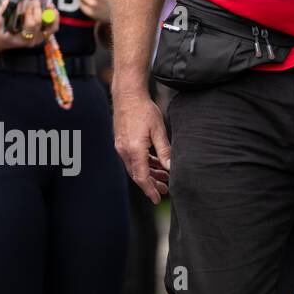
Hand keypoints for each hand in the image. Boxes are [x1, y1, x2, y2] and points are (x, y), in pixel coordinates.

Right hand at [0, 0, 58, 50]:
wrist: (5, 41)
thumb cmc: (2, 32)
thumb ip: (1, 15)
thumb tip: (8, 1)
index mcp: (20, 38)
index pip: (29, 24)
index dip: (28, 11)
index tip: (25, 0)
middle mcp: (31, 41)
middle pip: (38, 23)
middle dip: (36, 8)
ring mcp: (38, 39)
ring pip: (49, 27)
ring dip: (49, 14)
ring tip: (48, 3)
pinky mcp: (43, 36)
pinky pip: (53, 28)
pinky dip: (55, 19)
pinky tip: (53, 9)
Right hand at [113, 88, 170, 202]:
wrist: (127, 95)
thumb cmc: (144, 110)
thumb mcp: (158, 131)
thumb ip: (164, 152)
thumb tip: (172, 168)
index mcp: (134, 149)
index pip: (141, 177)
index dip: (150, 190)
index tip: (157, 199)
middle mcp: (124, 150)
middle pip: (137, 175)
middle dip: (151, 184)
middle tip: (165, 190)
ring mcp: (121, 146)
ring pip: (134, 167)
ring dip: (148, 174)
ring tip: (163, 176)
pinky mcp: (121, 141)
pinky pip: (132, 158)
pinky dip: (143, 163)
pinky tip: (155, 162)